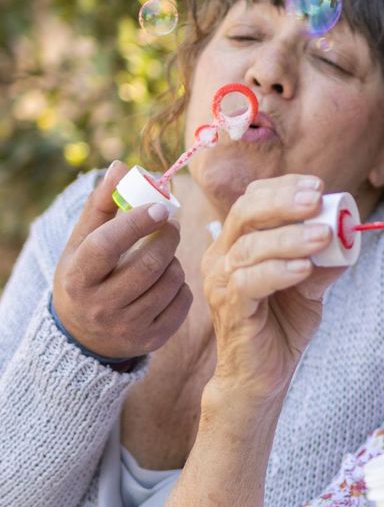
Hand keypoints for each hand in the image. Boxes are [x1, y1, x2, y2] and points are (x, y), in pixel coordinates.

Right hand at [52, 160, 192, 358]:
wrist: (83, 334)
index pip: (107, 245)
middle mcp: (99, 307)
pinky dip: (182, 285)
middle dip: (167, 237)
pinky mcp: (151, 339)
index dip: (136, 223)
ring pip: (170, 281)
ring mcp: (127, 327)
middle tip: (170, 224)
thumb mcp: (82, 242)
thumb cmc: (86, 274)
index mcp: (77, 278)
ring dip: (174, 260)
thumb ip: (102, 204)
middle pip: (148, 264)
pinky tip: (166, 281)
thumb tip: (121, 166)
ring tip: (163, 255)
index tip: (161, 206)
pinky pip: (183, 301)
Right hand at [202, 174, 343, 401]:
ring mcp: (221, 282)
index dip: (284, 188)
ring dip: (290, 238)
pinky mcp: (229, 308)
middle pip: (245, 213)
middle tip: (316, 199)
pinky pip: (248, 282)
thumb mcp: (309, 286)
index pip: (253, 200)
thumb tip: (349, 235)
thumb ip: (324, 261)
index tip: (318, 186)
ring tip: (323, 236)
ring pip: (249, 247)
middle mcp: (223, 256)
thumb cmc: (280, 325)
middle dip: (283, 202)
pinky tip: (303, 268)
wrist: (261, 375)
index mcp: (238, 243)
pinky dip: (278, 271)